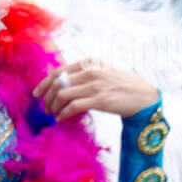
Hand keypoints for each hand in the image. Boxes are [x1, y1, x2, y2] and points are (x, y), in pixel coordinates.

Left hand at [32, 58, 159, 120]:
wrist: (144, 96)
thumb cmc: (121, 85)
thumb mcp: (102, 72)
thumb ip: (82, 74)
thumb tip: (58, 78)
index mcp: (90, 63)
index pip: (59, 71)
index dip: (44, 83)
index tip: (37, 94)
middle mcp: (91, 72)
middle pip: (58, 84)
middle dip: (47, 98)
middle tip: (46, 108)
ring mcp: (95, 86)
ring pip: (63, 95)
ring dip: (54, 107)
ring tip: (53, 114)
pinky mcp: (100, 100)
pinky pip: (73, 107)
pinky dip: (63, 114)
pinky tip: (61, 118)